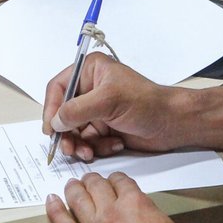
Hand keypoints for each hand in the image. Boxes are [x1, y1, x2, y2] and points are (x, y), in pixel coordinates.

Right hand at [41, 53, 182, 160]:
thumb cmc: (147, 103)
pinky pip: (88, 141)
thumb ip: (78, 110)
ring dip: (80, 144)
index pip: (58, 88)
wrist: (172, 124)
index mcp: (90, 71)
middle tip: (68, 148)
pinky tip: (114, 145)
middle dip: (66, 133)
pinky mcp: (105, 128)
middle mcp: (91, 89)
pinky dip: (97, 147)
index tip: (51, 129)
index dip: (51, 109)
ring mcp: (97, 110)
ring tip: (89, 152)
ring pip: (74, 131)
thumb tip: (55, 121)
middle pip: (63, 113)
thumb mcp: (109, 101)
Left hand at [45, 172, 192, 222]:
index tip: (113, 183)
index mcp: (136, 204)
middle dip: (92, 181)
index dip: (116, 180)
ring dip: (73, 189)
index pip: (120, 181)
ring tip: (71, 185)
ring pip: (77, 200)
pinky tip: (51, 201)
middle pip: (95, 186)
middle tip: (89, 181)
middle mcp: (112, 212)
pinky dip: (55, 211)